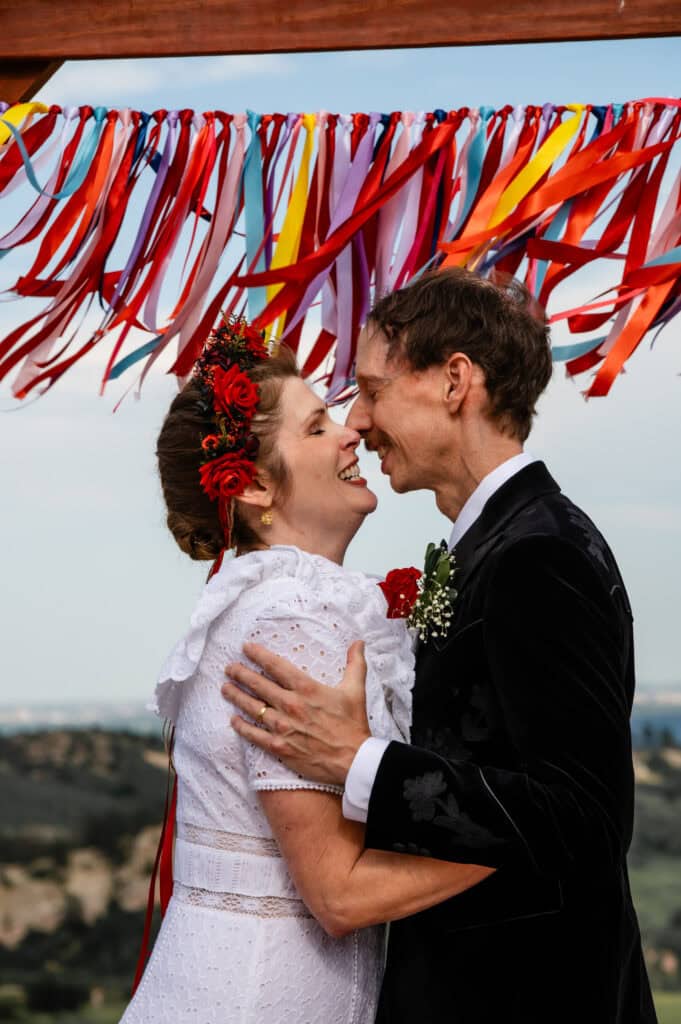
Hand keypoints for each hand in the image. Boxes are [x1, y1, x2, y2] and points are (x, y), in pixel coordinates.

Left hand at [222, 640, 370, 786]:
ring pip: (252, 707)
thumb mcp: (355, 690)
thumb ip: (354, 664)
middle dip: (241, 674)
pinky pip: (254, 735)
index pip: (276, 666)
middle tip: (229, 667)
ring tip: (225, 688)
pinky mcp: (279, 747)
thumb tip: (358, 642)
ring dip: (236, 696)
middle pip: (258, 685)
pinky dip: (241, 727)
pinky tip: (233, 720)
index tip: (246, 648)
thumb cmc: (353, 725)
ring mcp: (282, 726)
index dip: (259, 655)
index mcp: (306, 689)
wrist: (353, 760)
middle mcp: (290, 705)